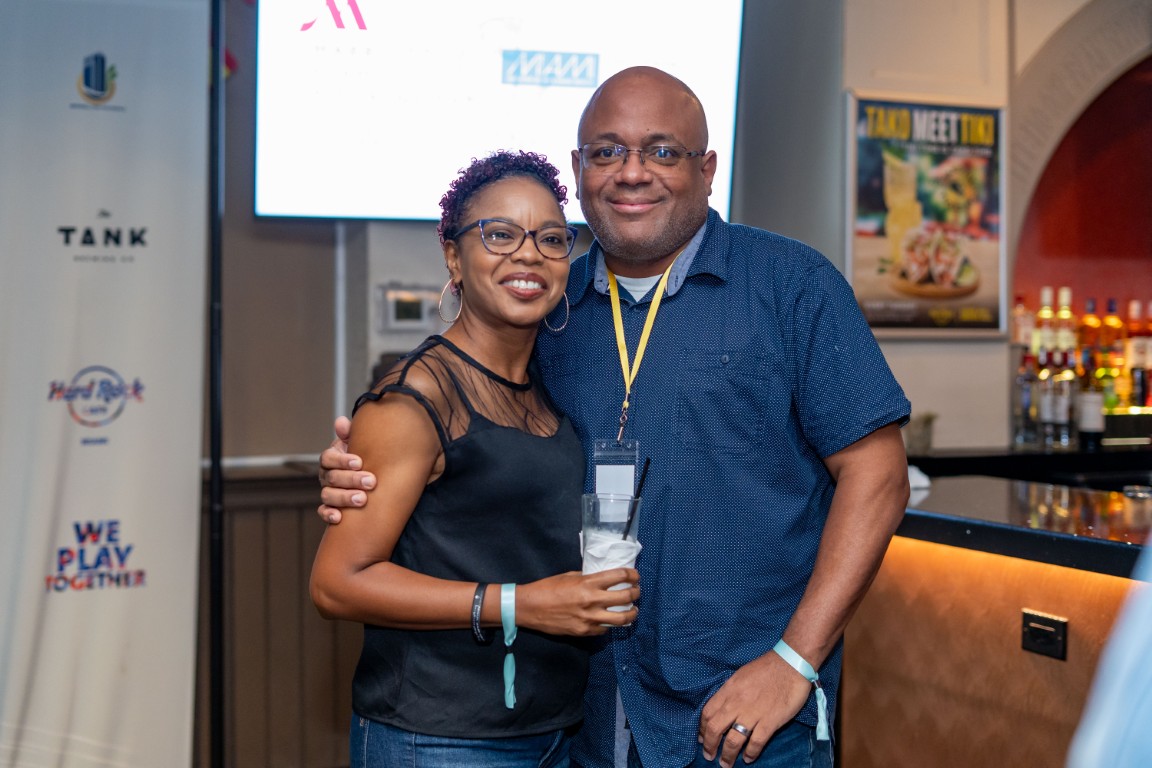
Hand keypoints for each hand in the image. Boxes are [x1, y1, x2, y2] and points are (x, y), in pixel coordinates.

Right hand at [317, 416, 376, 523]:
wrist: (369, 474)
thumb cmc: (364, 455)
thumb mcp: (358, 441)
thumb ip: (350, 433)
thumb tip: (341, 422)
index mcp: (331, 458)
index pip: (329, 458)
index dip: (342, 460)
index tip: (359, 462)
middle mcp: (326, 475)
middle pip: (332, 477)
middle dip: (352, 479)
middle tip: (371, 482)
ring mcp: (327, 491)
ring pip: (328, 495)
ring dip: (344, 498)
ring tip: (362, 499)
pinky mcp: (330, 507)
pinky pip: (324, 512)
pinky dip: (329, 515)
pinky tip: (339, 518)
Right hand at [516, 568, 640, 635]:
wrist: (530, 607)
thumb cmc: (548, 588)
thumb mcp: (569, 576)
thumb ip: (587, 578)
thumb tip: (602, 580)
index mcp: (588, 583)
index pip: (620, 577)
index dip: (632, 575)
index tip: (635, 576)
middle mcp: (592, 601)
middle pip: (626, 598)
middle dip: (636, 593)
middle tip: (637, 592)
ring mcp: (589, 619)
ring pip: (621, 619)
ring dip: (631, 614)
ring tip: (633, 611)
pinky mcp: (584, 632)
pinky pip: (604, 630)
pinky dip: (609, 625)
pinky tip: (609, 621)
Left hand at [698, 651, 812, 767]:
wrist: (790, 664)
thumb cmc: (766, 667)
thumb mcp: (740, 676)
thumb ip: (730, 692)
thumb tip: (723, 707)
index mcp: (728, 690)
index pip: (707, 713)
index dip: (702, 728)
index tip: (702, 738)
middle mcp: (736, 703)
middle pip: (715, 729)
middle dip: (710, 746)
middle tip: (709, 756)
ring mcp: (753, 713)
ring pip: (733, 740)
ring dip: (727, 755)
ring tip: (726, 764)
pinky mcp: (770, 721)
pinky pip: (756, 743)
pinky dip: (750, 753)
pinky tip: (748, 759)